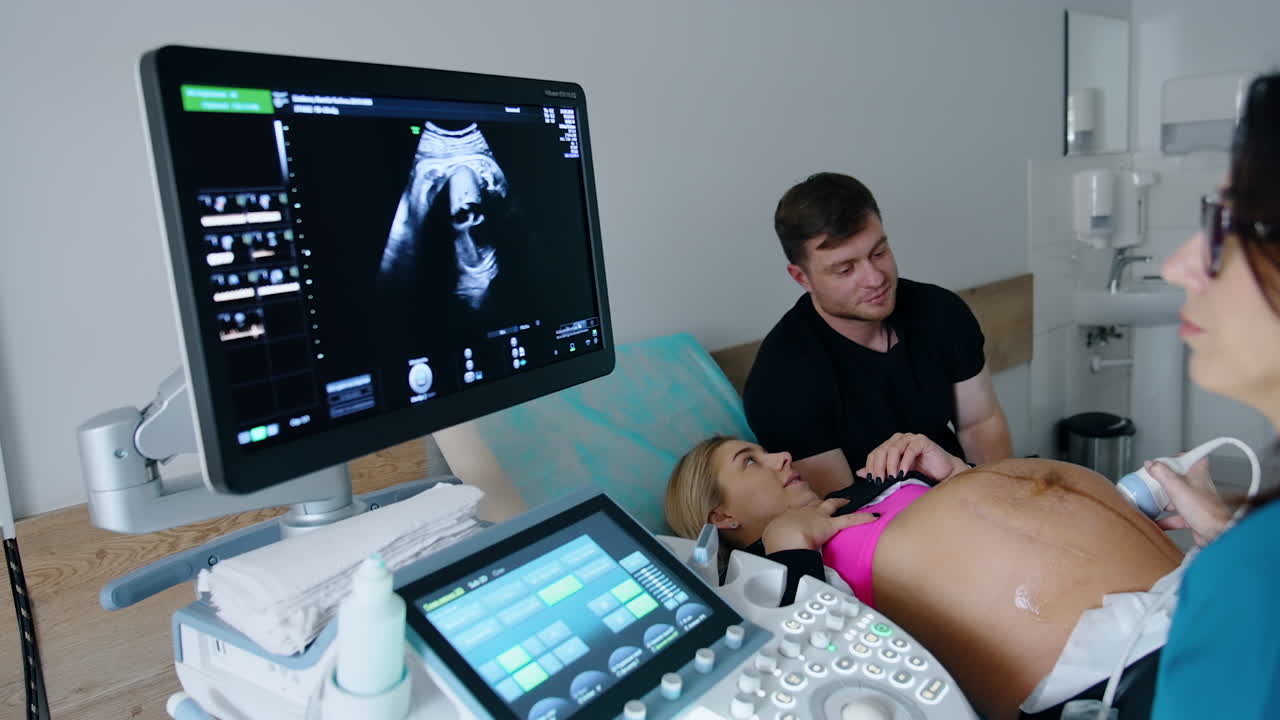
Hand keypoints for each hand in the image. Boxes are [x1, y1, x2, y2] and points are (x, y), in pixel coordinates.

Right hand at [760, 497, 878, 552]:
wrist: (785, 539)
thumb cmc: (776, 541)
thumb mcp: (770, 538)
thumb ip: (775, 539)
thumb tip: (775, 544)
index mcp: (788, 517)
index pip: (796, 513)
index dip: (801, 515)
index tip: (802, 516)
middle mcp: (803, 513)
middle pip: (813, 505)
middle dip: (819, 504)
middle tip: (823, 504)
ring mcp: (818, 517)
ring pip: (831, 505)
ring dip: (839, 503)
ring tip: (846, 501)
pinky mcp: (831, 525)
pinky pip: (850, 520)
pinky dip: (863, 518)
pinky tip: (873, 516)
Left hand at [857, 433, 967, 482]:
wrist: (944, 475)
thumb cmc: (921, 474)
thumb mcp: (896, 475)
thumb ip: (880, 472)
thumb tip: (860, 472)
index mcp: (890, 446)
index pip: (874, 454)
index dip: (870, 467)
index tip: (871, 481)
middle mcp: (899, 440)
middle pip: (881, 451)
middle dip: (878, 467)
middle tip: (880, 482)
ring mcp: (910, 438)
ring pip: (892, 449)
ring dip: (890, 465)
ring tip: (892, 479)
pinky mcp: (922, 441)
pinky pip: (909, 450)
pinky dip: (904, 462)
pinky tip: (903, 473)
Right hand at [1147, 457, 1231, 546]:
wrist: (1218, 533)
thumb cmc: (1205, 509)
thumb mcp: (1176, 486)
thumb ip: (1161, 473)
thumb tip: (1150, 464)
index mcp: (1197, 472)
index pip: (1187, 457)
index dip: (1174, 458)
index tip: (1159, 463)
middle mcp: (1198, 484)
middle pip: (1177, 478)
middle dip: (1163, 482)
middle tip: (1151, 482)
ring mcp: (1196, 500)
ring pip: (1176, 497)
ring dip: (1163, 501)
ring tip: (1150, 501)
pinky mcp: (1193, 515)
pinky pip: (1176, 515)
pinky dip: (1165, 519)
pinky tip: (1156, 522)